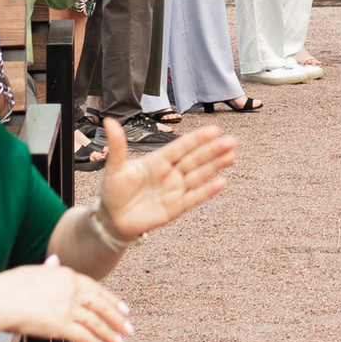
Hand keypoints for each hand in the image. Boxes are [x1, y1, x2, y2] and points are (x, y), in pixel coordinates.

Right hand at [0, 256, 132, 341]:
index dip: (112, 300)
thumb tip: (54, 260)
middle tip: (128, 328)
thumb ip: (48, 269)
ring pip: (97, 323)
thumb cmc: (9, 287)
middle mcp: (72, 291)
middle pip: (102, 306)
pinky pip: (86, 338)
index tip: (123, 308)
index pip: (96, 288)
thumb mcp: (33, 271)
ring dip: (110, 335)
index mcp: (67, 276)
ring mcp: (69, 308)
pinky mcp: (62, 326)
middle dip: (117, 319)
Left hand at [96, 124, 236, 243]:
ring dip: (215, 166)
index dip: (197, 139)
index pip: (181, 147)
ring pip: (199, 175)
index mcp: (157, 161)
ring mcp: (174, 190)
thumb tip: (109, 121)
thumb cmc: (113, 191)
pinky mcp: (176, 207)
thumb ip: (117, 146)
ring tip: (231, 155)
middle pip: (195, 159)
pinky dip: (208, 190)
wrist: (112, 219)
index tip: (214, 130)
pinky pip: (195, 197)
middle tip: (231, 141)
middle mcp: (170, 173)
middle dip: (213, 150)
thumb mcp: (114, 168)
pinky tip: (222, 181)